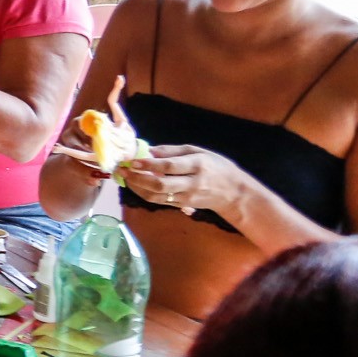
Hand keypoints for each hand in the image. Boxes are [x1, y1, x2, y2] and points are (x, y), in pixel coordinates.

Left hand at [120, 145, 251, 218]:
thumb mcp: (198, 151)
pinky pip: (160, 201)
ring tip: (125, 178)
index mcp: (197, 165)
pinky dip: (145, 193)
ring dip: (138, 188)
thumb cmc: (216, 166)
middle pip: (161, 184)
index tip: (132, 161)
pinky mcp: (183, 206)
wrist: (234, 193)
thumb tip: (148, 150)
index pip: (170, 166)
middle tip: (123, 171)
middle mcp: (192, 183)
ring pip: (157, 196)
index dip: (149, 164)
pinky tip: (137, 185)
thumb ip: (172, 151)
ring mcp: (187, 197)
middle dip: (138, 178)